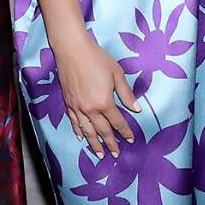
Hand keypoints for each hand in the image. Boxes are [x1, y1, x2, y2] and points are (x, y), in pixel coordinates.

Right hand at [51, 27, 139, 157]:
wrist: (72, 50)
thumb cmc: (97, 58)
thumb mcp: (116, 73)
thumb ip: (126, 93)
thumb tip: (136, 109)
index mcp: (105, 102)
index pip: (117, 122)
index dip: (125, 132)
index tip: (130, 140)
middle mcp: (90, 109)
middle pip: (102, 130)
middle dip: (110, 143)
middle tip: (115, 154)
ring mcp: (77, 107)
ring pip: (87, 131)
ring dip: (94, 143)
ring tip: (99, 154)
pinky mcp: (68, 103)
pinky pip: (74, 122)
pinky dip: (78, 131)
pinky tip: (81, 138)